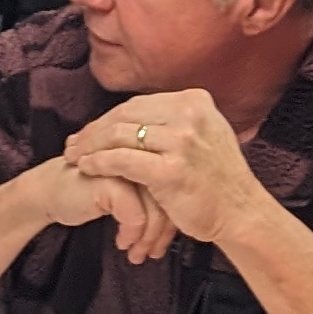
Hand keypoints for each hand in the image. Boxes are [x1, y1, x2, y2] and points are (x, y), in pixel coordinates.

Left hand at [55, 89, 270, 258]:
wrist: (241, 212)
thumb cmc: (219, 180)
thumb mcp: (207, 133)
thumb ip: (178, 119)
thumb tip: (143, 112)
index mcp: (195, 101)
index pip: (137, 105)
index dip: (106, 119)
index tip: (87, 133)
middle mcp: (189, 114)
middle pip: (124, 116)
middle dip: (93, 131)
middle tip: (72, 145)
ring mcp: (181, 141)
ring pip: (118, 135)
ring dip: (90, 147)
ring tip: (74, 158)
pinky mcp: (171, 169)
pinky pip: (122, 160)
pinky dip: (98, 163)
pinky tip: (86, 169)